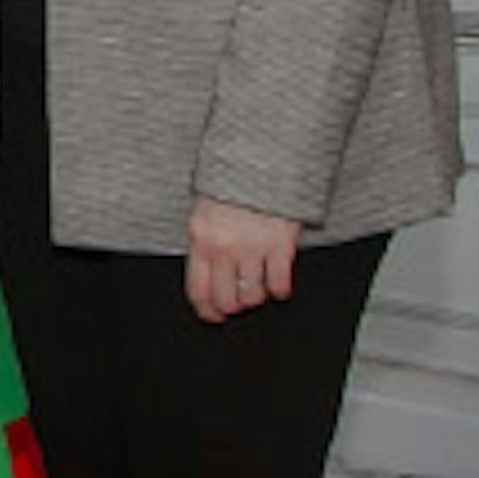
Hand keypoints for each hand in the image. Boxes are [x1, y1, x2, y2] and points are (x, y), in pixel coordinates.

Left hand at [185, 197, 299, 322]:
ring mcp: (253, 248)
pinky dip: (280, 290)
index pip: (198, 289)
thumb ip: (204, 241)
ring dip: (256, 297)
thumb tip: (206, 273)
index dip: (206, 309)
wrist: (262, 162)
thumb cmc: (232, 185)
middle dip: (232, 306)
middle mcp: (224, 248)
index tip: (212, 315)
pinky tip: (279, 283)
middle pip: (226, 299)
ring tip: (258, 288)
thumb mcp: (204, 211)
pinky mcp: (281, 246)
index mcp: (200, 239)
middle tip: (238, 303)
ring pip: (252, 296)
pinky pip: (279, 284)